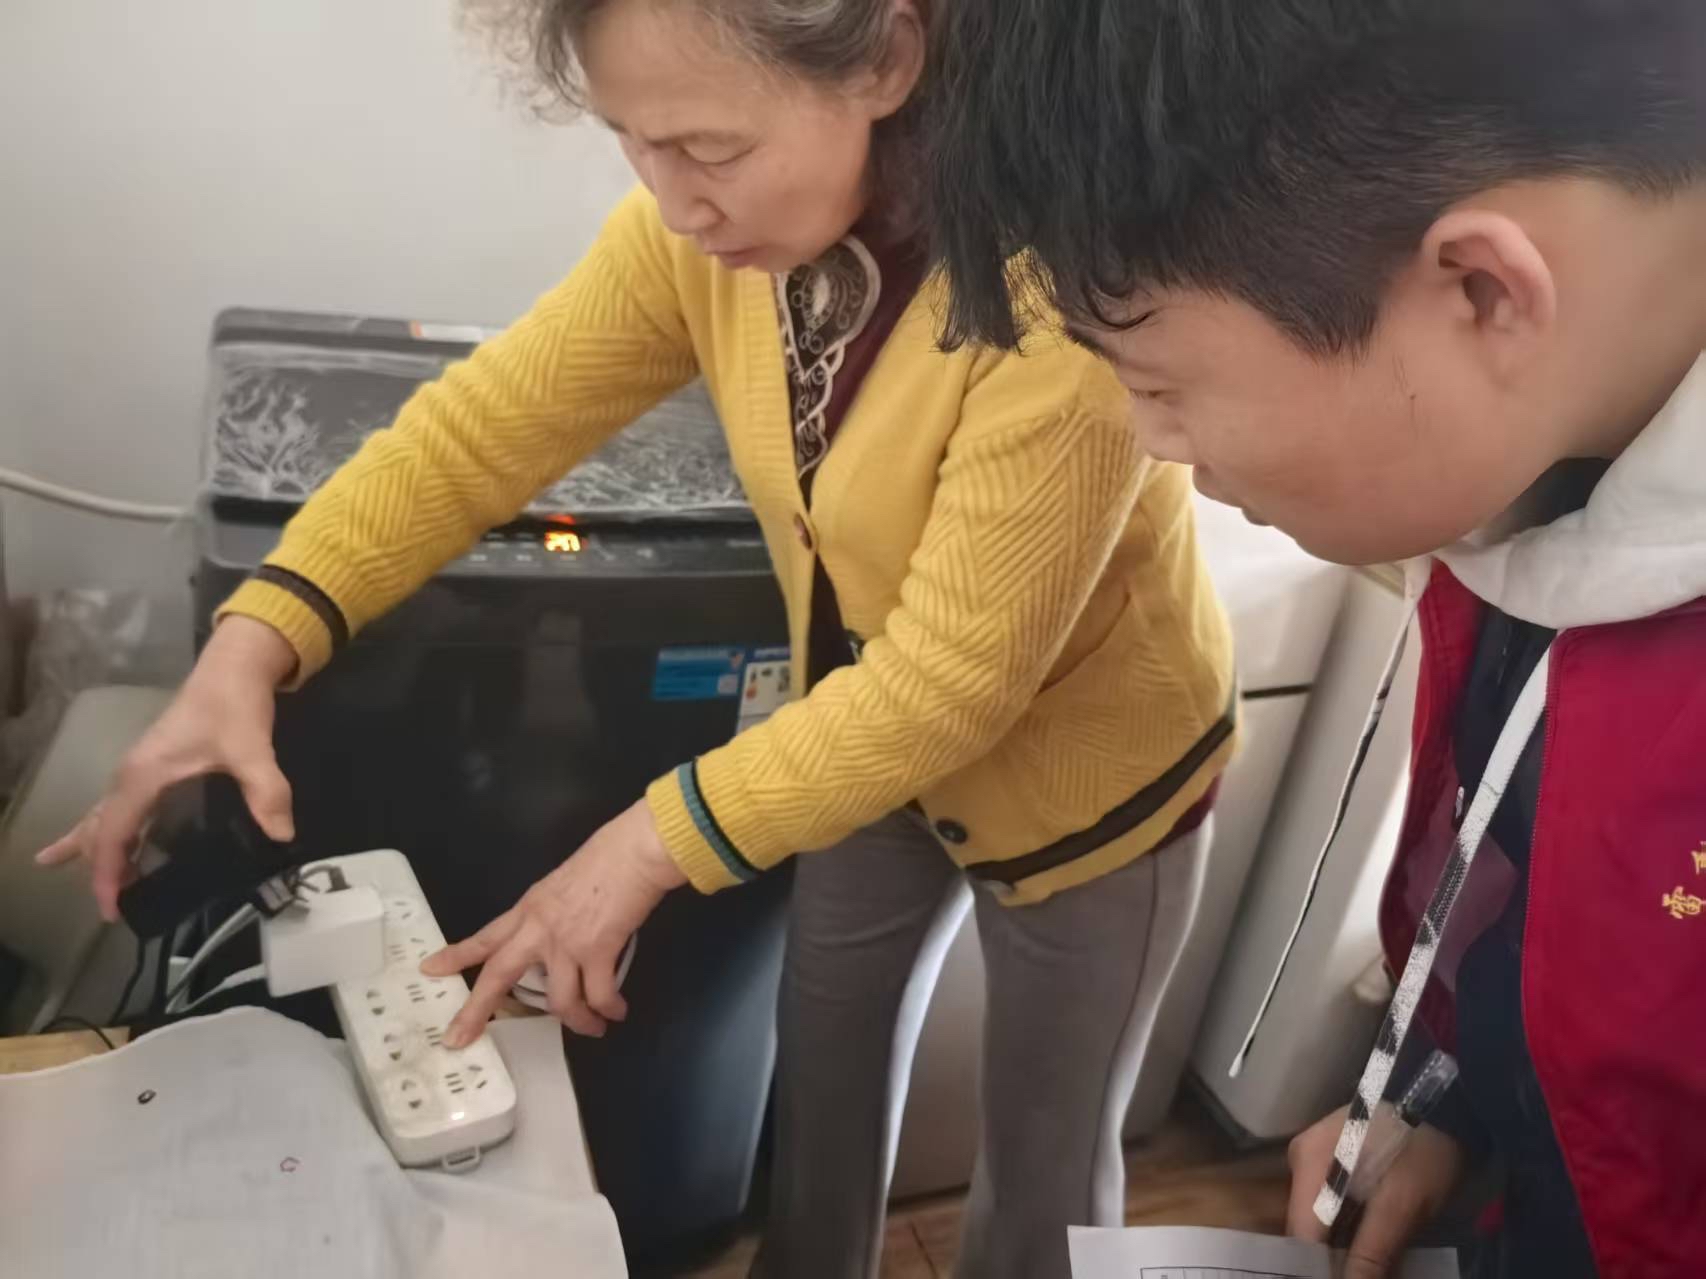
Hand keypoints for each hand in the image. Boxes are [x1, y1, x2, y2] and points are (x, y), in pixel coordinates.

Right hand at [35, 616, 298, 921]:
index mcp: (143, 776)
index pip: (112, 834)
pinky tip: (119, 841)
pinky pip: (121, 805)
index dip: (107, 874)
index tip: (112, 910)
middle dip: (98, 867)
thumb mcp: (252, 748)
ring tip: (79, 875)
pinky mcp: (154, 765)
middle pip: (100, 828)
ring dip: (96, 847)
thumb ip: (266, 791)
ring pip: (105, 816)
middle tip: (106, 908)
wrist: (233, 666)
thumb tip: (281, 836)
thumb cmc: (234, 704)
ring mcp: (139, 769)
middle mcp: (131, 775)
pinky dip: (111, 827)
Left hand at [422, 799, 685, 1046]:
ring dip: (578, 1022)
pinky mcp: (598, 952)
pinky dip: (608, 1009)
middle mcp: (539, 930)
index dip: (457, 955)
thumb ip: (552, 911)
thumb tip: (562, 933)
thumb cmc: (607, 857)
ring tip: (593, 1028)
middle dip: (477, 1011)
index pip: (486, 936)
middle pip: (499, 977)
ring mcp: (567, 944)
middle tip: (460, 1038)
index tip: (430, 969)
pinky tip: (617, 1012)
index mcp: (529, 909)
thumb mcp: (562, 883)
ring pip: (560, 1001)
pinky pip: (598, 995)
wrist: (634, 852)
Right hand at [1287, 1105, 1465, 1278]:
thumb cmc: (1422, 1149)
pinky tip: (1366, 1243)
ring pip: (1318, 1217)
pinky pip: (1329, 1202)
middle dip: (1330, 1260)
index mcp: (1309, 1165)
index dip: (1317, 1270)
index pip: (1301, 1235)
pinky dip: (1346, 1227)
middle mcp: (1301, 1159)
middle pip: (1307, 1227)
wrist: (1444, 1099)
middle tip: (1360, 1274)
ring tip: (1364, 1267)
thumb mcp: (1403, 1205)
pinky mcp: (1332, 1156)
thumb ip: (1373, 1252)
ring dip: (1340, 1246)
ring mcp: (1315, 1155)